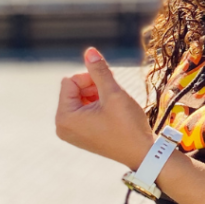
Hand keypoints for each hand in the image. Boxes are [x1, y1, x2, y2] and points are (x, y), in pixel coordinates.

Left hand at [55, 48, 154, 169]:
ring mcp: (70, 133)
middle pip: (72, 91)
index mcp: (64, 117)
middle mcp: (62, 127)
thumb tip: (89, 51)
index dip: (90, 78)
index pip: (69, 82)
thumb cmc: (128, 125)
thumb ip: (99, 71)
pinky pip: (82, 112)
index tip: (109, 86)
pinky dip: (96, 107)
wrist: (142, 153)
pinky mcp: (80, 136)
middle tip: (113, 96)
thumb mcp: (113, 94)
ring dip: (96, 97)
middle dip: (93, 88)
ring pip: (79, 100)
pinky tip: (112, 114)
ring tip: (114, 106)